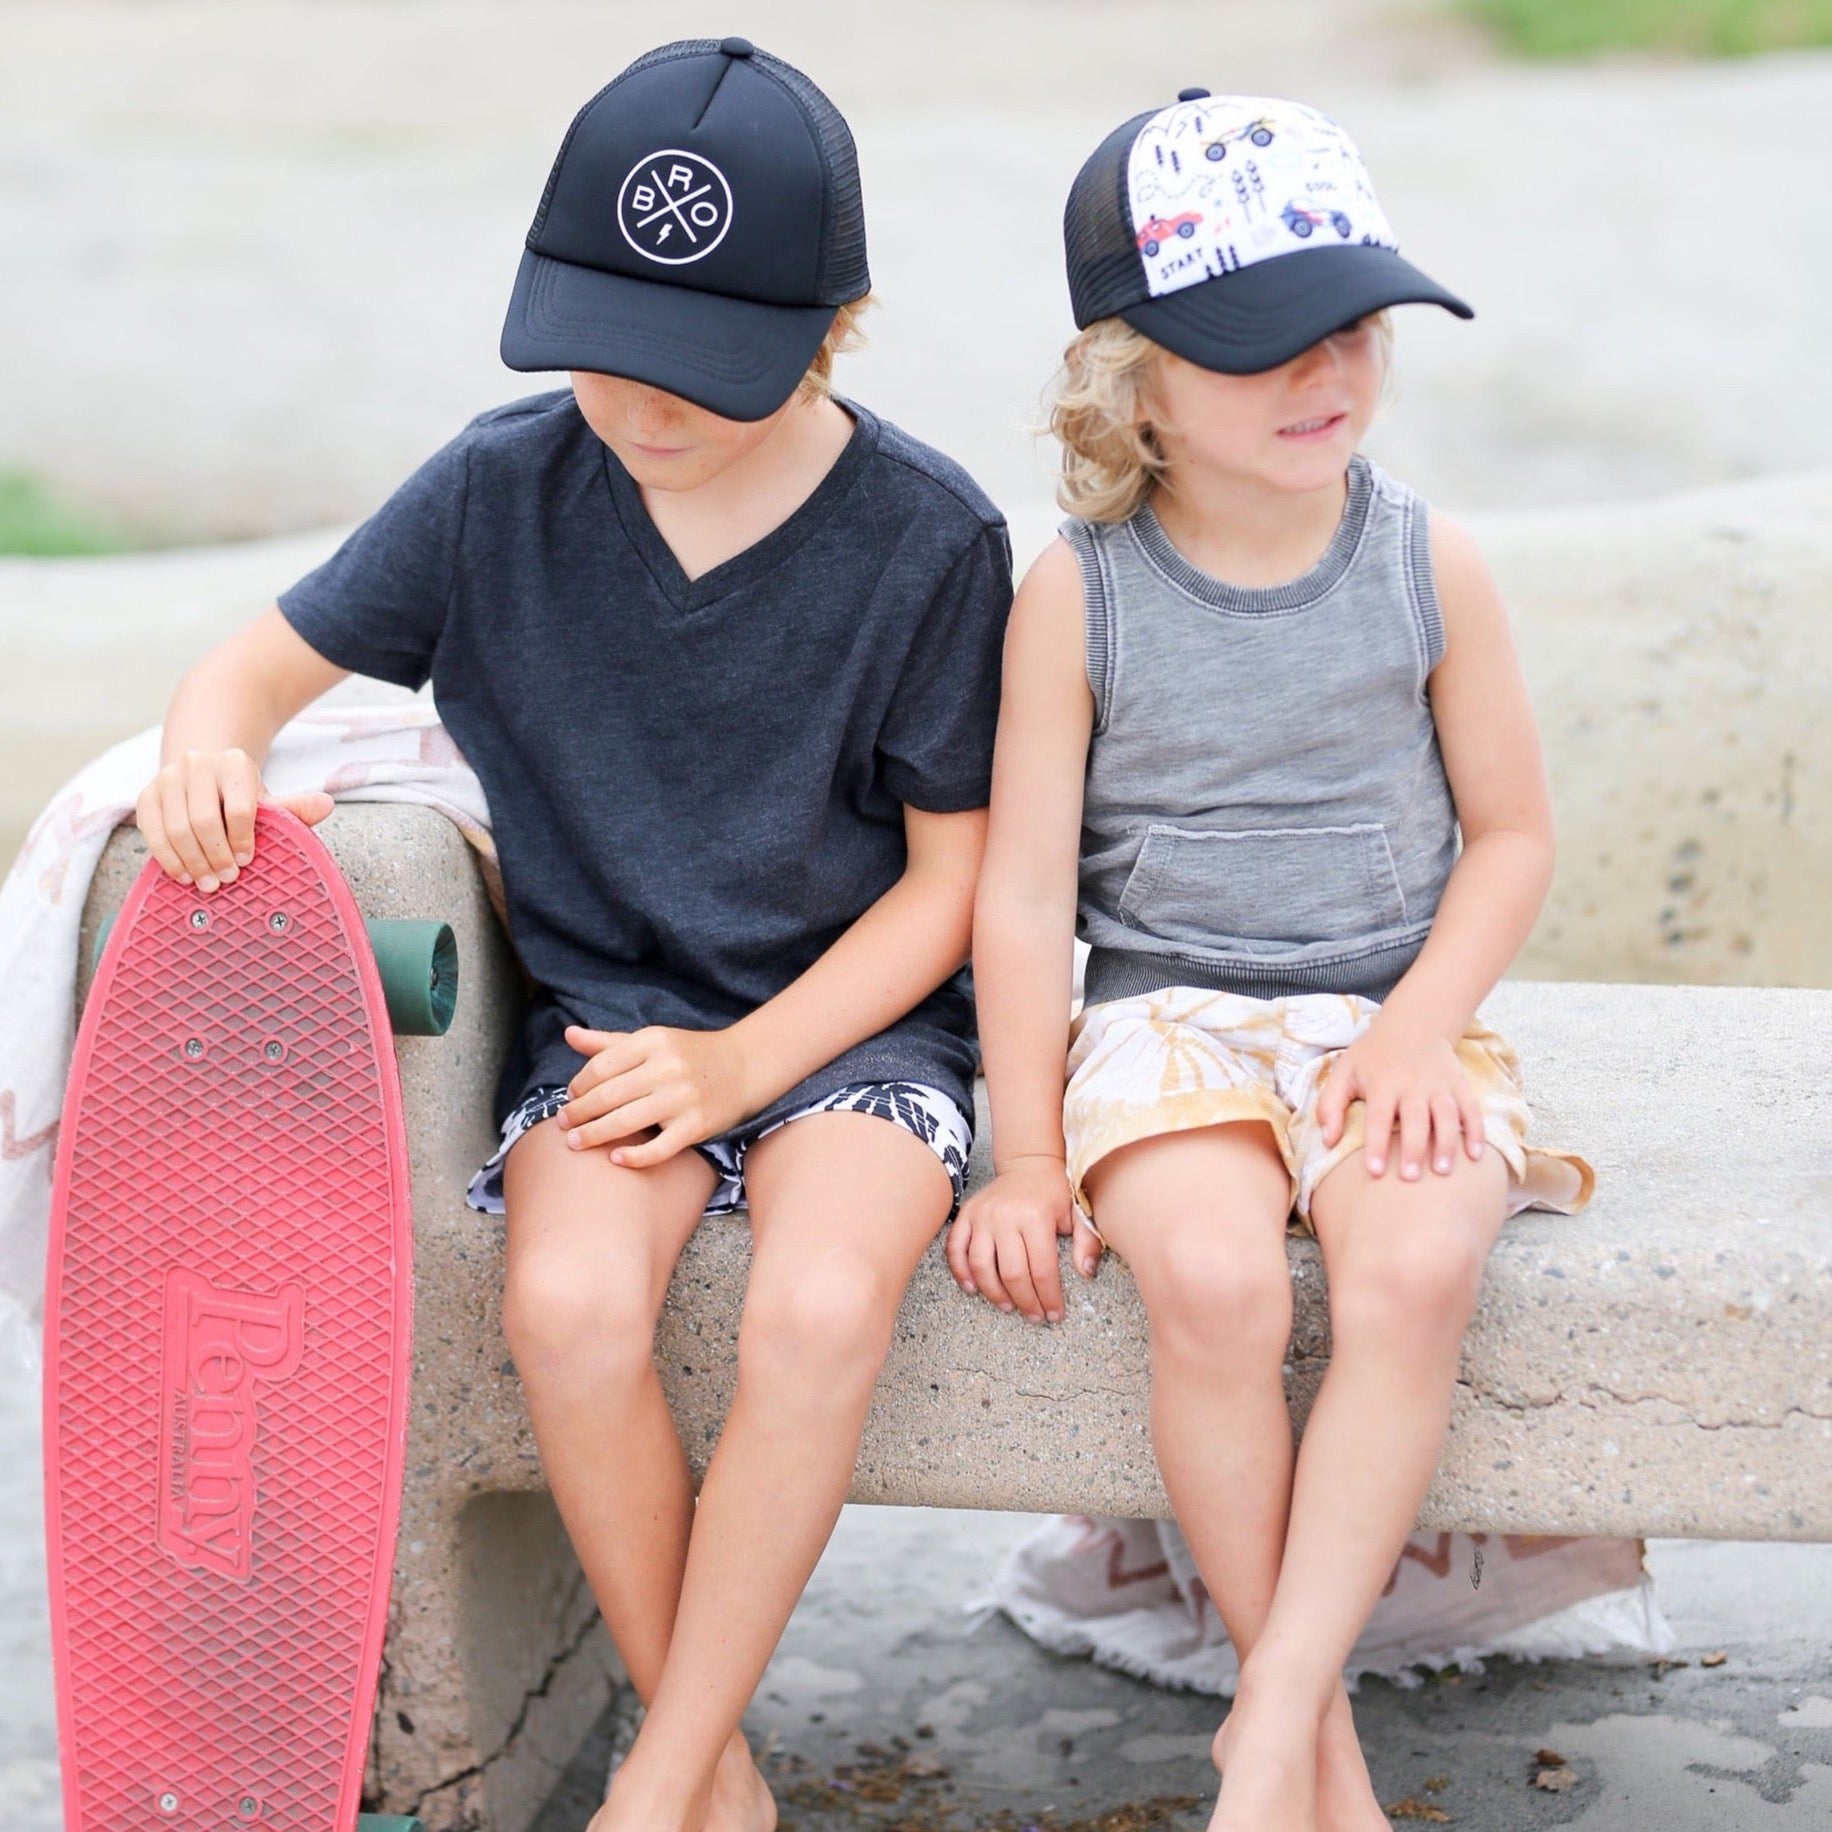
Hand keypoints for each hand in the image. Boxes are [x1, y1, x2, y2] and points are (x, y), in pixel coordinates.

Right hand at [136, 749, 332, 891]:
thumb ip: (295, 808)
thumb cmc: (241, 797)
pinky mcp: (145, 795)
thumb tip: (327, 805)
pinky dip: (167, 858)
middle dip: (216, 855)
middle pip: (204, 820)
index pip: (240, 808)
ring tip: (207, 884)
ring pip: (176, 828)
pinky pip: (151, 831)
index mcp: (234, 762)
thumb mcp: (268, 801)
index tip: (248, 862)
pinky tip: (183, 875)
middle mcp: (197, 763)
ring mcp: (167, 777)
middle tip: (227, 880)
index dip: (244, 840)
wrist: (203, 778)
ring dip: (192, 861)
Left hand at [557, 1023, 752, 1167]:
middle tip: (563, 1125)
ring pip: (627, 1121)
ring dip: (594, 1134)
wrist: (745, 1066)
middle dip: (579, 1112)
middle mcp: (667, 1067)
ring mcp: (683, 1098)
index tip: (570, 1097)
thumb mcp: (652, 1040)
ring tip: (575, 1143)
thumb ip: (608, 1041)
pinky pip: (660, 1148)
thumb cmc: (690, 1054)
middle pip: (608, 1095)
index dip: (579, 1085)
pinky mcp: (697, 1125)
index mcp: (653, 1041)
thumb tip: (569, 1034)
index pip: (601, 1066)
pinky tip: (616, 1159)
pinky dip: (635, 1157)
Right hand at [946, 1156, 1100, 1324]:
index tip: (1055, 1314)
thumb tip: (1086, 1272)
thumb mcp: (1078, 1211)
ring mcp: (982, 1216)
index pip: (1042, 1269)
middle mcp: (1005, 1216)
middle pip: (1012, 1272)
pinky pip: (955, 1248)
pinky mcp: (966, 1215)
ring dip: (994, 1293)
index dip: (1049, 1297)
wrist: (1029, 1162)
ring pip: (981, 1265)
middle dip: (1025, 1301)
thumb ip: (1087, 1241)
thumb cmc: (1055, 1191)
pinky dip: (961, 1272)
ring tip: (1008, 1307)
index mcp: (1036, 1216)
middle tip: (1034, 1317)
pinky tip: (973, 1288)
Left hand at [1316, 1012, 1485, 1180]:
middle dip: (1413, 1148)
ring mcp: (1439, 1084)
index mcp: (1382, 1083)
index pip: (1378, 1117)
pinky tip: (1475, 1156)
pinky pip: (1471, 1109)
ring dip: (1446, 1143)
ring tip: (1442, 1171)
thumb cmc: (1373, 1055)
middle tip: (1410, 1178)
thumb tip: (1327, 1141)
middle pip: (1415, 1119)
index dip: (1376, 1145)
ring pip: (1447, 1115)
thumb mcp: (1344, 1071)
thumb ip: (1330, 1105)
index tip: (1375, 1172)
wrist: (1413, 1023)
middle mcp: (1413, 1084)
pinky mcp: (1459, 1083)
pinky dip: (1475, 1131)